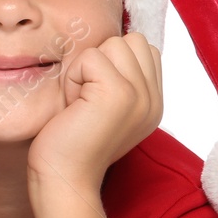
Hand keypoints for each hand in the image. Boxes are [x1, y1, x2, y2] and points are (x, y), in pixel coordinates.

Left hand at [28, 33, 162, 190]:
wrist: (64, 177)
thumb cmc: (71, 143)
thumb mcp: (104, 108)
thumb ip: (119, 79)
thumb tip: (108, 46)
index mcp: (154, 101)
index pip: (143, 49)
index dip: (112, 62)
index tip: (95, 96)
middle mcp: (154, 99)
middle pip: (132, 40)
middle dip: (101, 60)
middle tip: (86, 97)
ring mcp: (141, 95)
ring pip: (114, 43)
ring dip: (86, 68)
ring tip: (80, 101)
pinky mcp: (120, 94)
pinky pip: (91, 56)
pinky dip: (74, 76)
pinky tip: (73, 105)